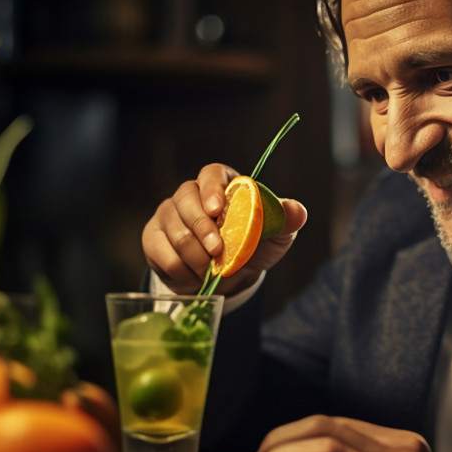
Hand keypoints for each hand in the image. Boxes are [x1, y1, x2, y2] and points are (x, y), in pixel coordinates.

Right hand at [142, 163, 307, 295]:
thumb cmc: (251, 248)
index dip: (212, 189)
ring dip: (197, 257)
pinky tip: (195, 275)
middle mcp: (190, 194)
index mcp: (222, 185)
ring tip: (212, 270)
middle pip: (186, 199)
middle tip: (217, 251)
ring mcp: (168, 214)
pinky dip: (182, 270)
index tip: (217, 210)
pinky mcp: (153, 238)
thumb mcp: (274, 236)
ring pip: (175, 230)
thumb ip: (284, 220)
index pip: (211, 173)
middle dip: (202, 229)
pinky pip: (162, 252)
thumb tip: (297, 212)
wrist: (228, 278)